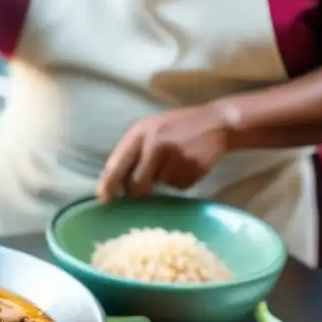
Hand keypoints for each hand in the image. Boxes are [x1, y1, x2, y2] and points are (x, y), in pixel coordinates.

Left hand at [96, 103, 232, 200]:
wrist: (217, 122)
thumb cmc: (177, 127)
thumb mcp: (150, 129)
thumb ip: (132, 151)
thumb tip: (115, 183)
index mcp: (140, 132)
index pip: (117, 164)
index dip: (108, 184)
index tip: (104, 199)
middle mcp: (155, 144)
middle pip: (136, 183)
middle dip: (138, 191)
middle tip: (144, 189)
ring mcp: (176, 156)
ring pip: (160, 185)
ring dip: (164, 180)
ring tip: (175, 161)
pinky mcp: (193, 168)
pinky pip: (179, 186)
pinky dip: (181, 181)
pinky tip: (188, 164)